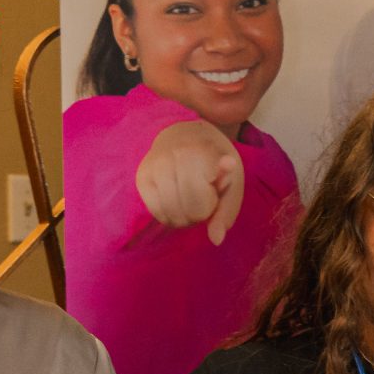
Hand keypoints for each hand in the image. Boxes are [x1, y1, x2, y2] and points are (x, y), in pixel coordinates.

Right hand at [134, 119, 245, 244]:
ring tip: (189, 200)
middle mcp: (173, 156)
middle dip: (199, 214)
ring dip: (183, 218)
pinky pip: (155, 211)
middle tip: (202, 198)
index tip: (214, 186)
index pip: (202, 200)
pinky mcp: (141, 176)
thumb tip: (216, 240)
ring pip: (170, 214)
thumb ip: (226, 211)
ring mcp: (154, 165)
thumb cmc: (214, 163)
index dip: (211, 203)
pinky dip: (168, 216)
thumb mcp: (231, 183)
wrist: (185, 133)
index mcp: (199, 153)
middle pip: (188, 210)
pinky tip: (175, 202)